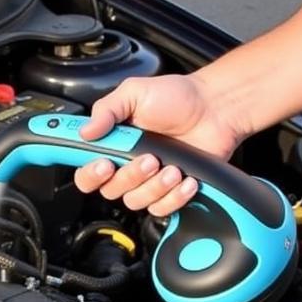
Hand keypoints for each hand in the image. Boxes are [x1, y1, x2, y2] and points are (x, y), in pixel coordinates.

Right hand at [74, 74, 243, 215]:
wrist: (216, 109)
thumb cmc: (178, 98)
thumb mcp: (135, 92)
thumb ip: (106, 110)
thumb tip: (85, 131)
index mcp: (112, 144)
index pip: (85, 170)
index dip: (88, 173)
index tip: (102, 164)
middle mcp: (126, 165)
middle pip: (109, 190)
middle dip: (129, 177)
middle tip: (148, 158)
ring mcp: (147, 181)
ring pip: (135, 201)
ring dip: (154, 186)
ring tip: (172, 166)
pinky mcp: (168, 192)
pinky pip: (161, 208)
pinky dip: (174, 197)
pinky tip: (185, 178)